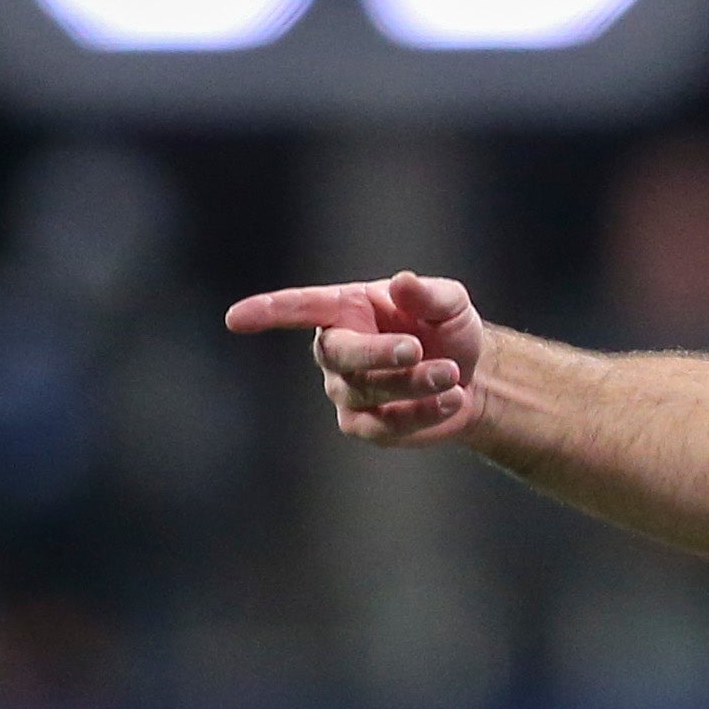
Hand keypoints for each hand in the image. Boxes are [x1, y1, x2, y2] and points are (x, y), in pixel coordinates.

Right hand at [226, 272, 492, 445]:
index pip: (299, 308)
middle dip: (377, 354)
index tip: (235, 319)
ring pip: (365, 391)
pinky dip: (422, 412)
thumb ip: (428, 294)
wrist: (474, 378)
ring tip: (451, 373)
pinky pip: (384, 425)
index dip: (267, 312)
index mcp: (344, 309)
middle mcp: (335, 350)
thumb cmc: (448, 331)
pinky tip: (454, 397)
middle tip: (416, 349)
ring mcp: (345, 391)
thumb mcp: (449, 304)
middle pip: (338, 354)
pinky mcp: (365, 426)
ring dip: (411, 382)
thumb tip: (402, 282)